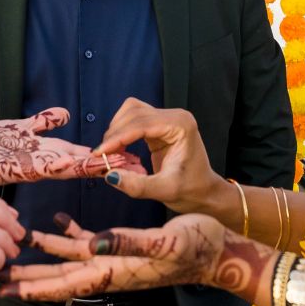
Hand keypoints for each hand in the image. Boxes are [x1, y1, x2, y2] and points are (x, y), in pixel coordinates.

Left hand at [0, 108, 145, 185]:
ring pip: (70, 167)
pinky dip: (58, 165)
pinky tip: (74, 163)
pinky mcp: (19, 169)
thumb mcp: (20, 128)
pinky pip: (42, 167)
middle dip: (110, 164)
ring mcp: (34, 167)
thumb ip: (43, 122)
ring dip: (93, 166)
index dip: (108, 155)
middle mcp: (46, 162)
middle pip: (84, 163)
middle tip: (139, 166)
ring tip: (116, 164)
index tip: (133, 155)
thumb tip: (65, 114)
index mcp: (49, 153)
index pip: (84, 154)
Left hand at [0, 211, 273, 304]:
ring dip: (40, 254)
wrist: (219, 250)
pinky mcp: (123, 246)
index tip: (5, 290)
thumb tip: (95, 243)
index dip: (34, 287)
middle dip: (25, 276)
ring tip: (12, 248)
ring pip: (67, 259)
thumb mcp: (165, 243)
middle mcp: (108, 268)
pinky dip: (69, 234)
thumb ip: (129, 242)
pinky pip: (88, 242)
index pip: (65, 283)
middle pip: (57, 275)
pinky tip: (54, 222)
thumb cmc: (196, 247)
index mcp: (114, 271)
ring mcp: (115, 257)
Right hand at [94, 99, 225, 214]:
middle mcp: (175, 116)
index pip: (141, 124)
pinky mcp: (159, 125)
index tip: (100, 153)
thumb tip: (109, 175)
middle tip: (101, 157)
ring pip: (130, 112)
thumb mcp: (164, 191)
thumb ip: (137, 185)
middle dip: (114, 134)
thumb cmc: (191, 191)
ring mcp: (167, 118)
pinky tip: (118, 149)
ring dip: (116, 130)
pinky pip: (133, 120)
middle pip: (133, 113)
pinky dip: (121, 132)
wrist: (205, 193)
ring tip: (109, 154)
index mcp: (181, 125)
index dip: (117, 137)